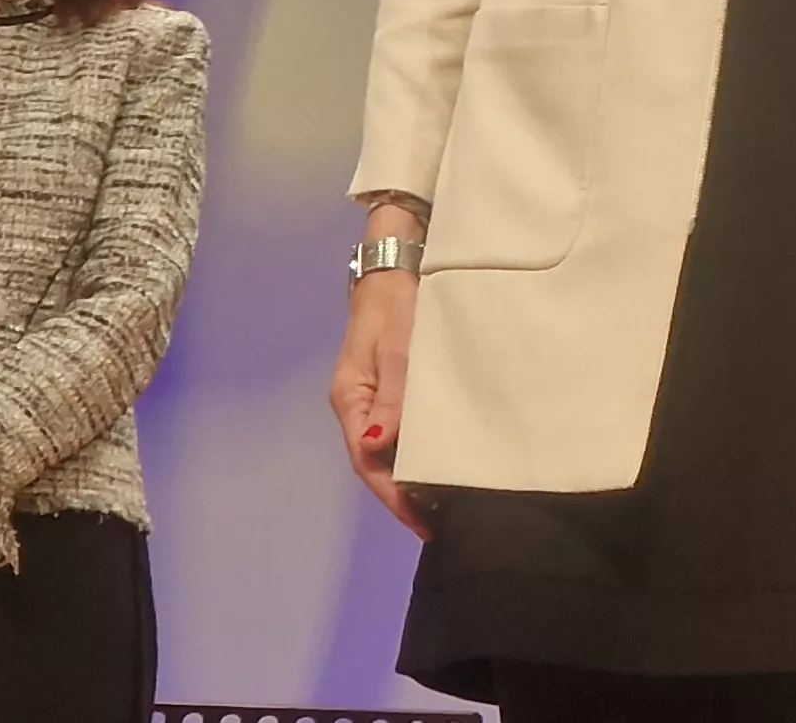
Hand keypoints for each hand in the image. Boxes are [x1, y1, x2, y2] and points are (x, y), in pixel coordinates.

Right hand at [331, 231, 429, 538]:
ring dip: (410, 479)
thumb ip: (394, 395)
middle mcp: (357, 407)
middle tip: (440, 525)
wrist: (397, 269)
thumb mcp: (398, 349)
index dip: (394, 495)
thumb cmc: (398, 306)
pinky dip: (416, 454)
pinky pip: (400, 432)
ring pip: (387, 451)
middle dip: (403, 497)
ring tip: (444, 507)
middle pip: (376, 463)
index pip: (368, 461)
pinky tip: (439, 465)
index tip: (423, 521)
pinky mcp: (390, 389)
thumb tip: (381, 444)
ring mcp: (372, 399)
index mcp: (351, 400)